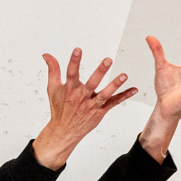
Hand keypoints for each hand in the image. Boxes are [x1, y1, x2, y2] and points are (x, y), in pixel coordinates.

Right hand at [33, 48, 137, 169]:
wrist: (64, 131)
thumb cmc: (59, 108)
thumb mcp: (52, 88)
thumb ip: (52, 70)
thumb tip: (46, 54)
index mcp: (69, 89)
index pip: (71, 73)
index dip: (74, 61)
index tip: (78, 49)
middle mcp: (81, 97)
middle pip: (92, 83)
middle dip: (100, 71)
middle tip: (108, 60)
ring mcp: (91, 105)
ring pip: (105, 94)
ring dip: (115, 85)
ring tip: (124, 75)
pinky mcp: (100, 112)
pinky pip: (113, 103)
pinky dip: (124, 96)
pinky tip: (134, 89)